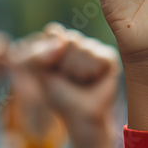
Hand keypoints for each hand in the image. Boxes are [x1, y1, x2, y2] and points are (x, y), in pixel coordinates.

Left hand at [21, 23, 118, 144]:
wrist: (80, 115)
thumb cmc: (60, 95)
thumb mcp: (40, 74)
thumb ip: (38, 55)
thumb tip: (61, 42)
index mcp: (57, 41)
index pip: (52, 33)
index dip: (51, 54)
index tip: (52, 71)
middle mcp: (77, 40)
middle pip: (70, 39)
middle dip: (65, 64)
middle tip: (69, 79)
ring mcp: (93, 47)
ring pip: (84, 49)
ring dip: (78, 71)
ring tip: (81, 81)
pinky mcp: (108, 57)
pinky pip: (98, 58)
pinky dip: (92, 72)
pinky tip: (94, 79)